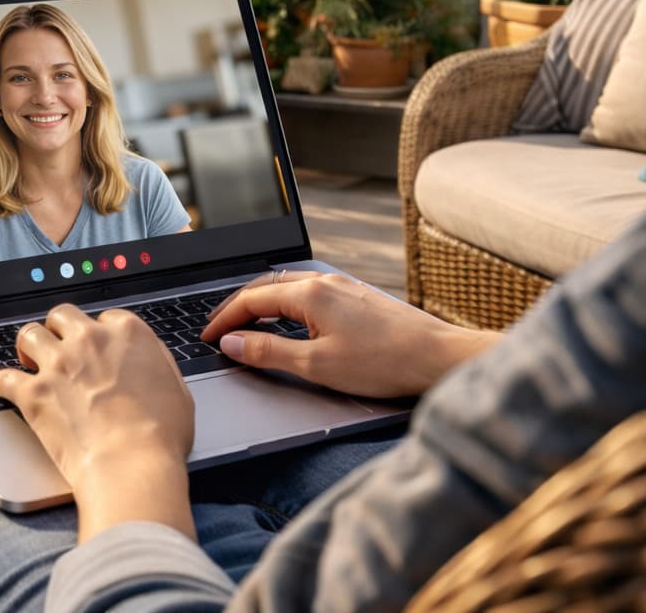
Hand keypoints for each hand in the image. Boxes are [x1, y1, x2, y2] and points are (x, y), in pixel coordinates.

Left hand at [0, 304, 194, 540]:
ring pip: (29, 334)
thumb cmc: (161, 436)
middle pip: (61, 316)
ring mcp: (58, 364)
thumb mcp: (177, 390)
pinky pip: (5, 377)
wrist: (132, 465)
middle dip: (58, 330)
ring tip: (29, 360)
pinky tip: (0, 383)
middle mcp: (89, 340)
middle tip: (59, 349)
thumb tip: (147, 361)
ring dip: (28, 347)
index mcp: (127, 333)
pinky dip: (1, 381)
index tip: (95, 348)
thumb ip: (157, 365)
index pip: (104, 318)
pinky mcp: (34, 392)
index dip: (98, 333)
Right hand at [201, 270, 498, 397]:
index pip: (250, 299)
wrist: (438, 358)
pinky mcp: (358, 298)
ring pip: (288, 287)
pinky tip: (289, 320)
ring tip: (245, 324)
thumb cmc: (384, 363)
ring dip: (261, 303)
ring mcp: (343, 287)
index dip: (223, 319)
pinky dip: (285, 304)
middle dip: (237, 306)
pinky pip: (309, 292)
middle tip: (217, 328)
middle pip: (266, 286)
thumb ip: (269, 352)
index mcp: (309, 293)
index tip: (207, 337)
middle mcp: (325, 282)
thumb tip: (232, 344)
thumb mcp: (317, 365)